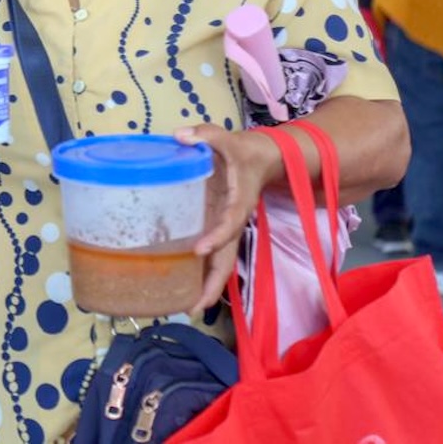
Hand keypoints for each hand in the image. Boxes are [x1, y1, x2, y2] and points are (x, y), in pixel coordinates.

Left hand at [176, 124, 280, 311]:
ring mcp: (225, 228)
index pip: (228, 224)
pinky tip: (182, 287)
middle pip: (227, 259)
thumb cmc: (242, 150)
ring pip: (220, 263)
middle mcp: (232, 222)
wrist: (262, 158)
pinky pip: (213, 255)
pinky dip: (200, 273)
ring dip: (206, 287)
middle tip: (193, 308)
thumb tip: (180, 136)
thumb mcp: (225, 138)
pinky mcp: (218, 228)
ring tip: (186, 309)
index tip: (198, 250)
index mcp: (237, 203)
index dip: (216, 237)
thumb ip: (205, 134)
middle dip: (213, 285)